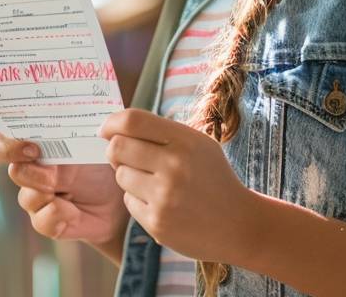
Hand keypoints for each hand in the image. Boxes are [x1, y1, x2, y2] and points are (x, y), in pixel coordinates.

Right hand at [0, 131, 128, 247]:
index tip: (31, 148)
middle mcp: (29, 172)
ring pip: (26, 197)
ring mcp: (35, 198)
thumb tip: (67, 122)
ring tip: (71, 192)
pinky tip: (74, 212)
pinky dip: (59, 215)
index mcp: (33, 146)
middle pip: (13, 171)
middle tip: (53, 174)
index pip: (0, 143)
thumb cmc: (100, 162)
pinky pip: (41, 221)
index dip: (6, 145)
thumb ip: (71, 134)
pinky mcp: (45, 221)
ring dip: (48, 194)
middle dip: (31, 173)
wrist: (117, 198)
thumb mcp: (88, 144)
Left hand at [99, 108, 253, 262]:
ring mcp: (165, 196)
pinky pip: (128, 201)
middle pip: (117, 147)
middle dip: (115, 150)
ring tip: (151, 182)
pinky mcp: (157, 222)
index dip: (112, 122)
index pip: (132, 120)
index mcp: (185, 141)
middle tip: (124, 156)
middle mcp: (174, 166)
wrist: (239, 225)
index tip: (106, 129)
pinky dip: (138, 200)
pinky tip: (160, 202)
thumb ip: (161, 133)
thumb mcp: (198, 144)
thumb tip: (116, 127)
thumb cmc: (213, 178)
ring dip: (128, 176)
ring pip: (120, 175)